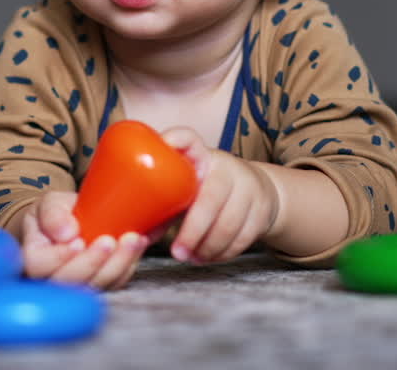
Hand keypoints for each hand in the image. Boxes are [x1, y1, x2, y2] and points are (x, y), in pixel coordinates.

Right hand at [20, 190, 149, 290]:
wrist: (74, 222)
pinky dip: (129, 264)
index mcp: (33, 257)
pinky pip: (115, 283)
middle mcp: (52, 279)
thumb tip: (67, 233)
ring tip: (132, 239)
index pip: (38, 265)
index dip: (59, 257)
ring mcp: (77, 286)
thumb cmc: (57, 214)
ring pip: (96, 286)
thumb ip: (54, 214)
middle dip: (94, 263)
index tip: (78, 242)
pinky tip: (138, 244)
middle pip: (70, 282)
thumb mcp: (50, 203)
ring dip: (118, 264)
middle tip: (110, 240)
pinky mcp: (100, 286)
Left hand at [159, 126, 279, 263]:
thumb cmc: (205, 190)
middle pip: (211, 197)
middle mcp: (226, 166)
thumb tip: (135, 235)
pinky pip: (244, 237)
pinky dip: (224, 253)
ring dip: (208, 247)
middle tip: (177, 252)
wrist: (255, 190)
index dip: (177, 140)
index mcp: (201, 156)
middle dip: (193, 230)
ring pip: (230, 223)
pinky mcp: (262, 209)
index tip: (166, 146)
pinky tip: (209, 257)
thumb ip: (163, 203)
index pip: (188, 139)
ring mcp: (248, 186)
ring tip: (192, 258)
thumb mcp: (187, 186)